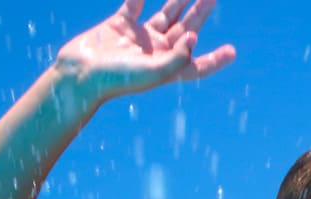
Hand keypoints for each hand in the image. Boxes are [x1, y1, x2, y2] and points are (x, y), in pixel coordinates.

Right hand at [53, 0, 234, 100]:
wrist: (79, 74)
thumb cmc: (117, 80)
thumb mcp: (153, 73)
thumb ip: (177, 57)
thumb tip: (194, 37)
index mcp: (168, 68)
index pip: (197, 65)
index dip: (215, 60)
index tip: (232, 52)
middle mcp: (157, 52)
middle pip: (186, 28)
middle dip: (200, 12)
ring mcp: (139, 37)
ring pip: (165, 13)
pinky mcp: (119, 24)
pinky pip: (134, 4)